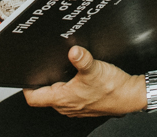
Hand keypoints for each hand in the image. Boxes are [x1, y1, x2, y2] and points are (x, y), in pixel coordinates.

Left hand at [23, 46, 144, 116]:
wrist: (130, 96)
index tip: (26, 75)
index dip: (27, 86)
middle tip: (45, 66)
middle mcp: (66, 106)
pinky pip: (69, 96)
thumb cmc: (112, 89)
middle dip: (43, 81)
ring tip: (61, 70)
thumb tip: (73, 50)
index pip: (33, 98)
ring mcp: (74, 107)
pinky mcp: (83, 104)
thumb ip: (82, 58)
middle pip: (44, 96)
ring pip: (57, 96)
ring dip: (57, 84)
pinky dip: (69, 87)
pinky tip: (77, 77)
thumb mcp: (94, 69)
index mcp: (62, 99)